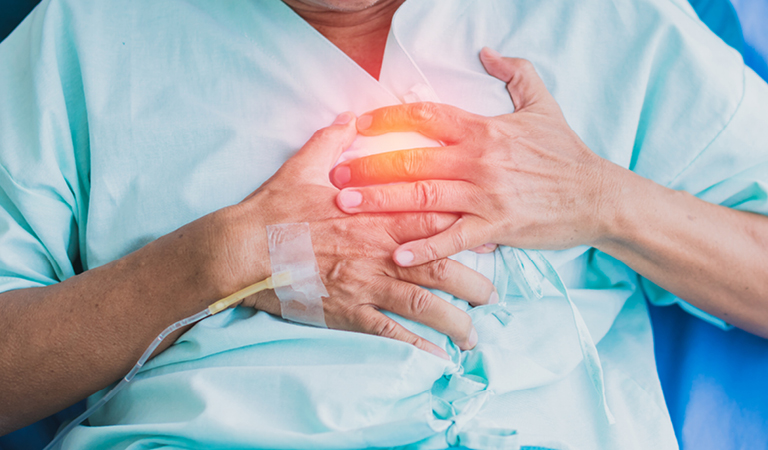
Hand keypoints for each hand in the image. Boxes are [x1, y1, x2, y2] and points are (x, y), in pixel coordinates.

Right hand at [210, 113, 495, 356]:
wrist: (241, 248)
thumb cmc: (274, 208)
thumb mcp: (304, 166)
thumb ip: (334, 141)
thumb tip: (351, 118)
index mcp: (375, 214)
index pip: (432, 220)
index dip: (466, 229)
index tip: (489, 239)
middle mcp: (378, 249)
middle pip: (440, 266)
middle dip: (472, 283)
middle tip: (492, 295)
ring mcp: (365, 283)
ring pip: (423, 303)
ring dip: (453, 320)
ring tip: (473, 335)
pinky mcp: (347, 311)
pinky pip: (389, 332)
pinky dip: (415, 347)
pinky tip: (436, 358)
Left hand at [329, 48, 624, 266]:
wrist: (597, 196)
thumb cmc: (565, 152)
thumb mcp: (542, 104)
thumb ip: (514, 72)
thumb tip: (486, 49)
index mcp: (483, 130)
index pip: (426, 117)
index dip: (388, 117)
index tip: (358, 122)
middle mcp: (479, 161)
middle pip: (413, 160)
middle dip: (369, 166)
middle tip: (335, 173)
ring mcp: (486, 195)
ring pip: (424, 198)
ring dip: (382, 202)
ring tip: (347, 205)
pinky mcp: (496, 227)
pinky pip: (453, 238)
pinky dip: (424, 248)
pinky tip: (396, 255)